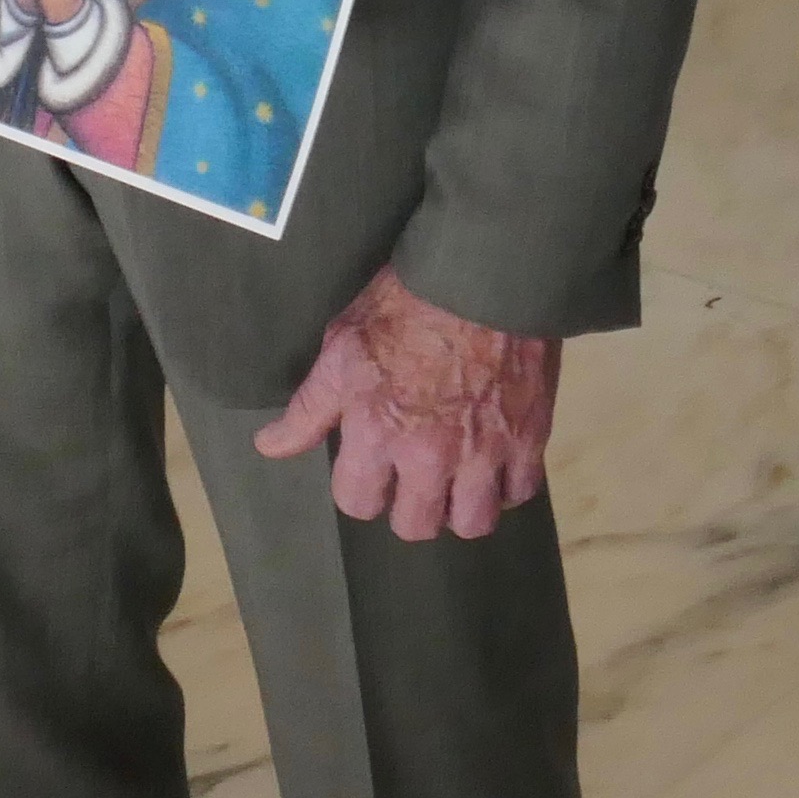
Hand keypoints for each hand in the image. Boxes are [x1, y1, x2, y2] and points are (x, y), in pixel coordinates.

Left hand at [255, 267, 559, 540]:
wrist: (484, 271)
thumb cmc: (405, 302)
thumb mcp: (342, 347)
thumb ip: (309, 408)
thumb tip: (270, 447)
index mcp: (376, 432)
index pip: (357, 503)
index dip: (359, 486)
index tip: (369, 465)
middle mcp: (429, 455)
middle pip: (415, 526)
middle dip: (408, 505)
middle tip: (412, 476)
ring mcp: (483, 451)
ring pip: (472, 522)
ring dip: (460, 506)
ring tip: (456, 480)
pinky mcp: (529, 438)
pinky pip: (521, 492)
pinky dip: (508, 485)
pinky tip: (495, 462)